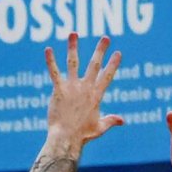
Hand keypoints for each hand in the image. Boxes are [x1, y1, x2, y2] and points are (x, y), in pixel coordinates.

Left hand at [44, 33, 124, 148]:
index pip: (107, 76)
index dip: (113, 64)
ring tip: (73, 33)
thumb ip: (111, 120)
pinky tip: (48, 49)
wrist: (66, 139)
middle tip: (105, 37)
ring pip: (73, 62)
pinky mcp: (59, 90)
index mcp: (96, 96)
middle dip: (100, 50)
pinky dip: (51, 61)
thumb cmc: (82, 135)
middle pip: (94, 65)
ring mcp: (72, 87)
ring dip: (73, 47)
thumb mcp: (100, 128)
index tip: (118, 53)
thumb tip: (123, 120)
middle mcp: (86, 88)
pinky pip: (54, 72)